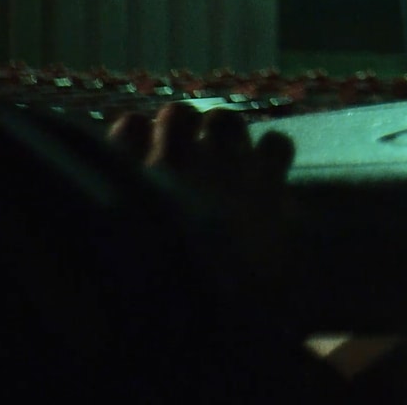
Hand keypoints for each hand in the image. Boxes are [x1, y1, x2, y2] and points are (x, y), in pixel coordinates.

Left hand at [108, 103, 299, 283]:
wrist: (166, 285)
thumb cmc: (228, 293)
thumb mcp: (270, 283)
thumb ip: (276, 258)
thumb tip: (283, 257)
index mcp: (263, 185)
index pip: (276, 146)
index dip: (264, 157)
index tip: (255, 178)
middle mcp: (222, 159)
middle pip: (225, 121)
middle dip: (214, 134)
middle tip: (202, 161)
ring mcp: (174, 153)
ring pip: (179, 114)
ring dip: (172, 130)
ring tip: (162, 151)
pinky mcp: (128, 158)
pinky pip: (130, 125)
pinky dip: (128, 139)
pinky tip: (123, 156)